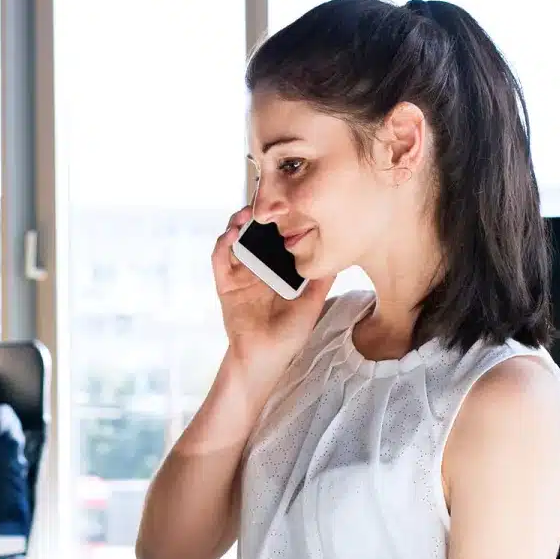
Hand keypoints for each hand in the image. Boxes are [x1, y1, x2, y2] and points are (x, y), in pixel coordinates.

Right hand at [213, 209, 334, 384]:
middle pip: (253, 231)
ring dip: (237, 223)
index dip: (279, 218)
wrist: (265, 358)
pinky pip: (220, 259)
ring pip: (234, 239)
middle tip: (263, 200)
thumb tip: (339, 254)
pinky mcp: (225, 283)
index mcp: (278, 268)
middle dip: (256, 214)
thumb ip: (322, 279)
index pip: (276, 235)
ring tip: (246, 214)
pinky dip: (222, 244)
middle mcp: (258, 266)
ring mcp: (240, 273)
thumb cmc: (289, 334)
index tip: (287, 203)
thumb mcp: (312, 303)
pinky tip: (231, 235)